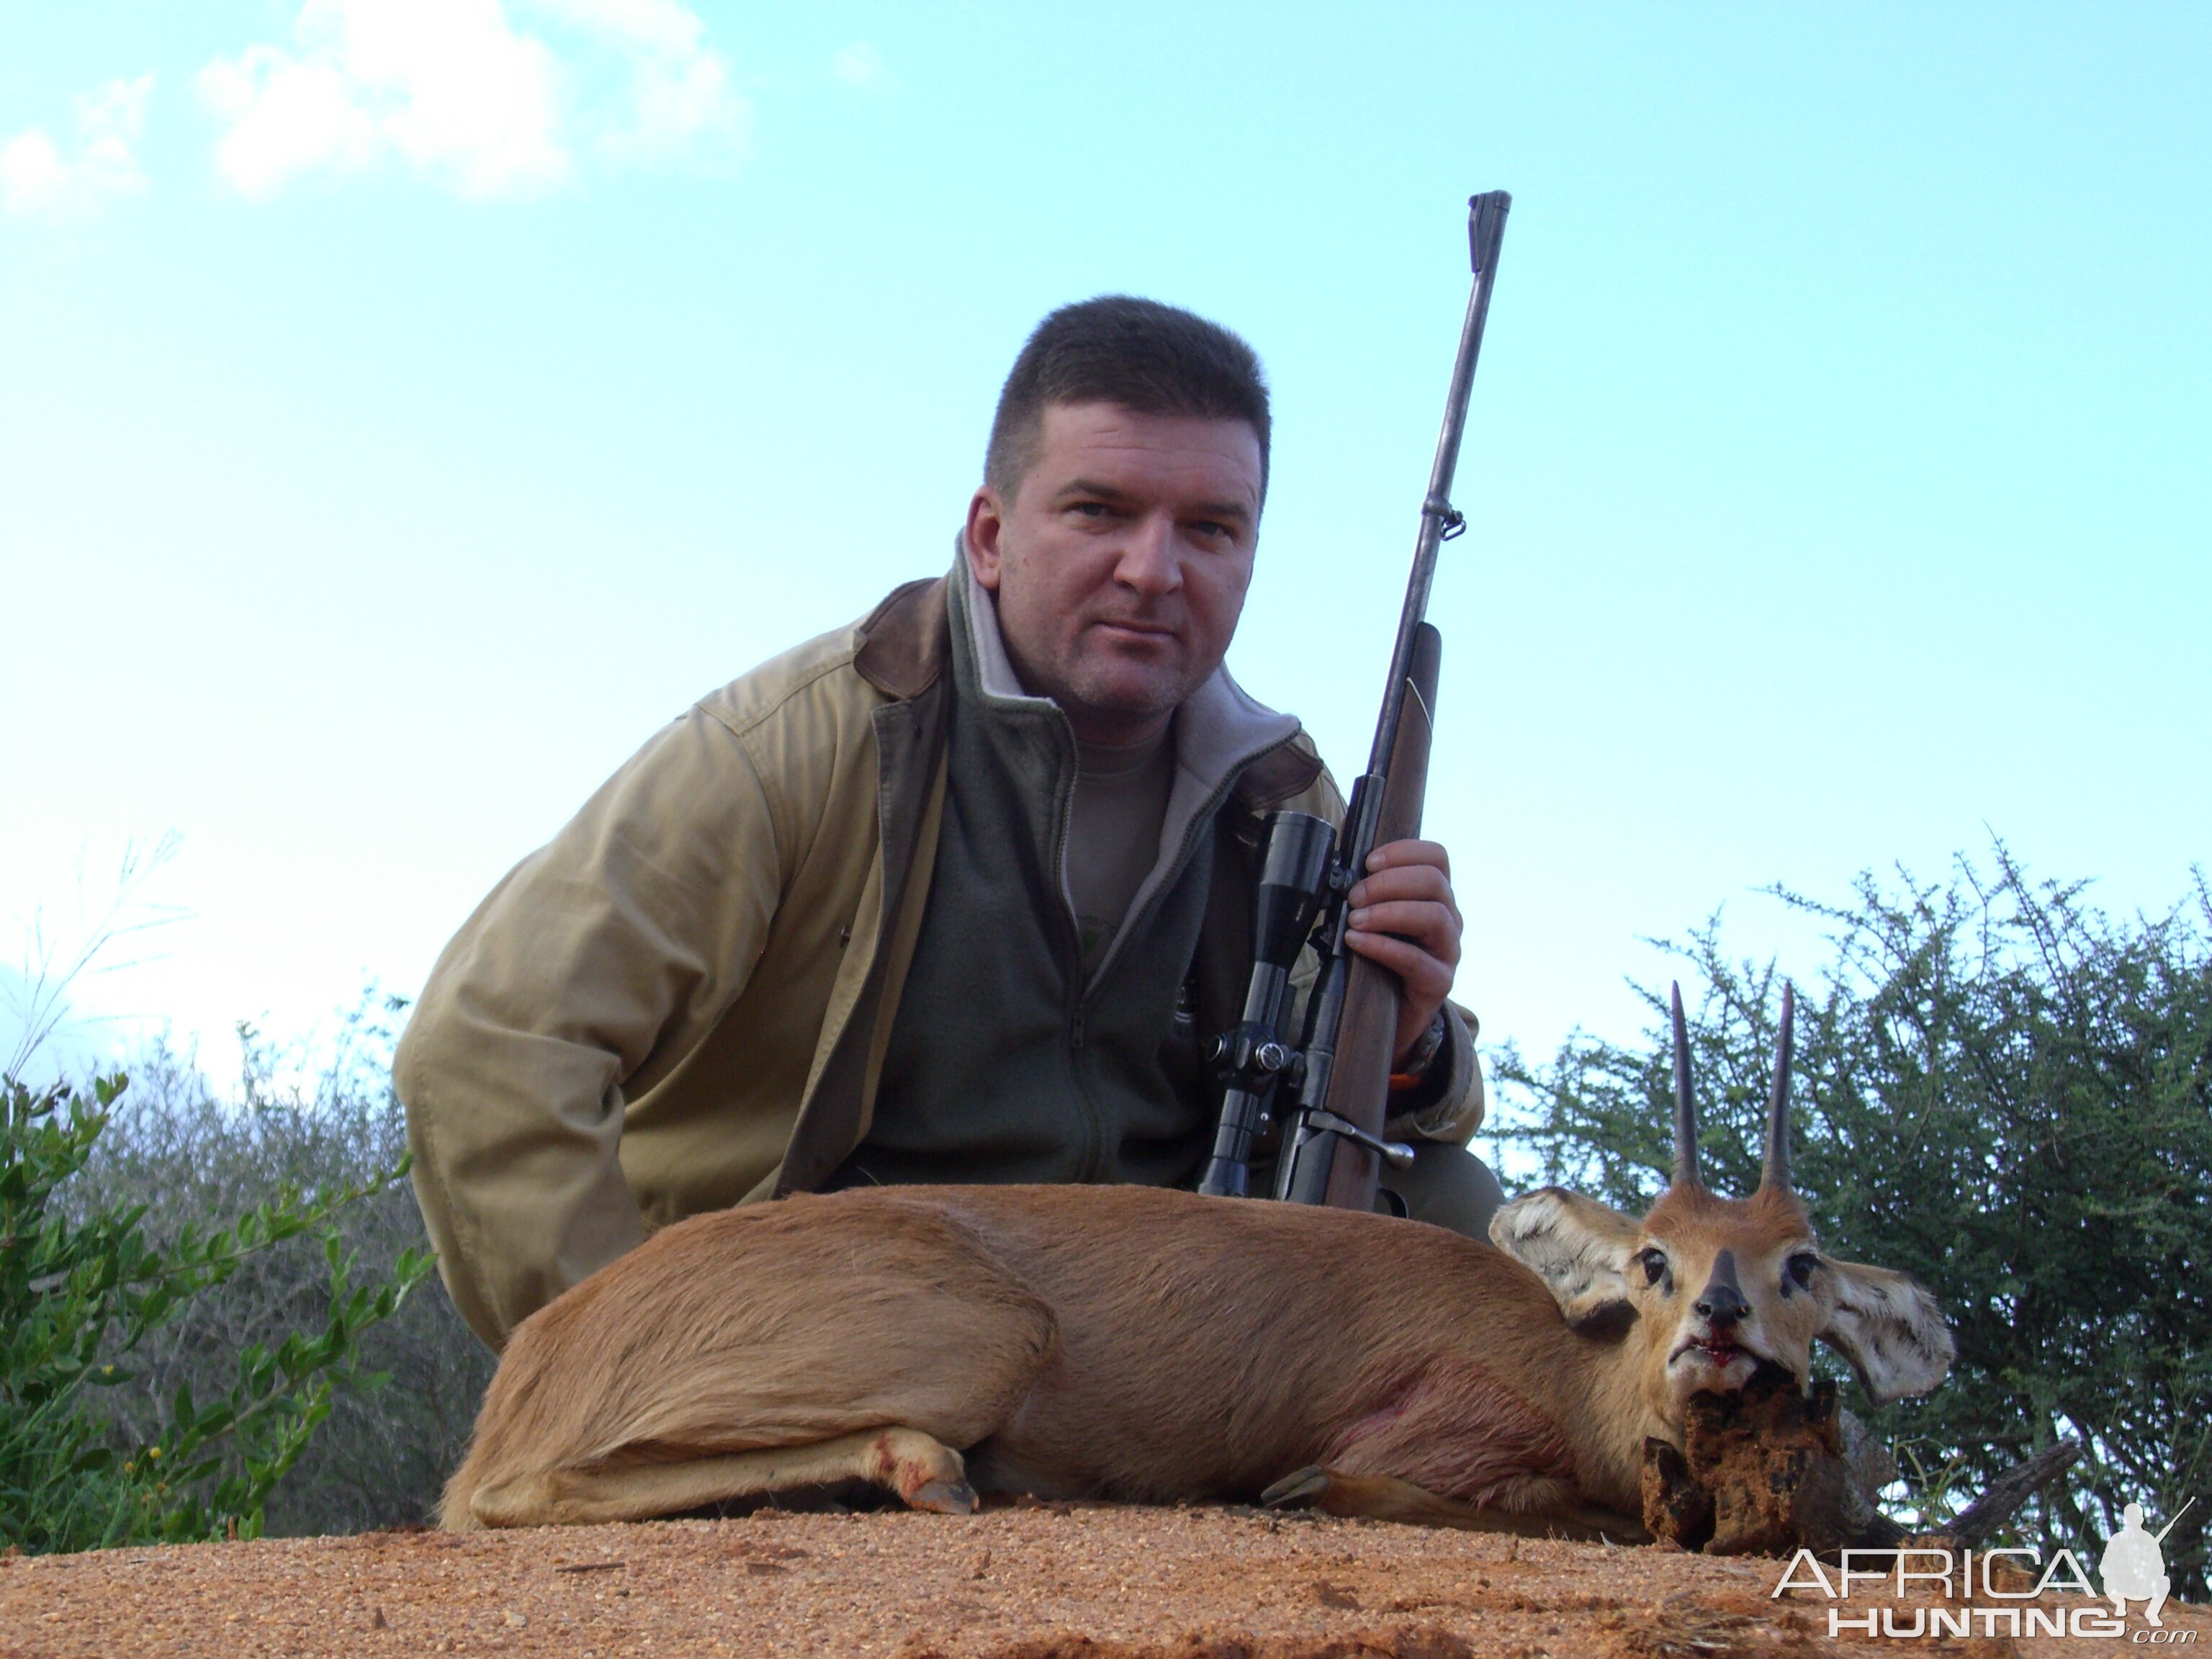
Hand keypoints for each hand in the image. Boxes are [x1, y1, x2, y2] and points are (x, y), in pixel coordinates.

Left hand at [1343, 838, 1462, 1066]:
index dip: (1403, 852)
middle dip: (1388, 883)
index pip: (1436, 858)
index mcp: (1435, 896)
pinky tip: (1357, 942)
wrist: (1390, 1016)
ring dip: (1388, 912)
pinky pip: (1417, 960)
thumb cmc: (1380, 959)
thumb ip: (1368, 894)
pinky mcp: (1439, 982)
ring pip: (1434, 916)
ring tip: (1355, 920)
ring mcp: (1448, 951)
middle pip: (1434, 882)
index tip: (1369, 862)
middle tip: (1354, 896)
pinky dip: (1383, 946)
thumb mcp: (1376, 920)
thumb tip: (1340, 869)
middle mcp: (1449, 919)